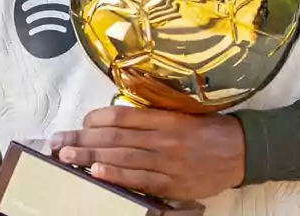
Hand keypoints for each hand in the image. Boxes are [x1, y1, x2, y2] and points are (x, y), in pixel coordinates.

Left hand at [50, 106, 245, 201]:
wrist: (242, 151)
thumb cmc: (209, 130)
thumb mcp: (182, 114)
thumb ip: (152, 117)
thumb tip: (116, 119)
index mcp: (165, 118)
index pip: (123, 116)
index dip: (96, 119)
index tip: (79, 122)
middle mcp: (163, 138)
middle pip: (115, 138)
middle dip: (83, 140)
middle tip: (58, 142)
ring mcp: (167, 162)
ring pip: (122, 158)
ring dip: (91, 158)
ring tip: (67, 157)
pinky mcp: (172, 184)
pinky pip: (140, 180)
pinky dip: (117, 176)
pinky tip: (97, 173)